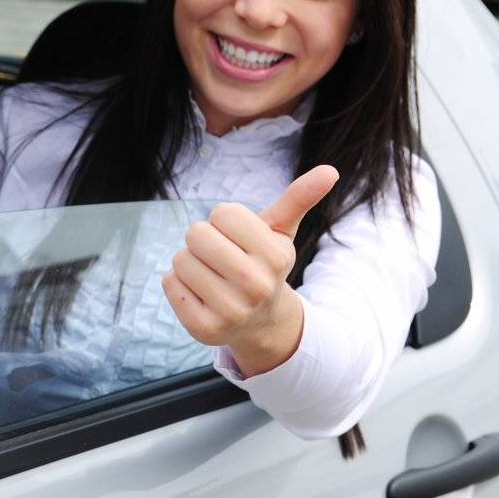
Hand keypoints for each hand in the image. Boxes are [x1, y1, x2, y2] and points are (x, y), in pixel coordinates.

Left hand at [162, 166, 337, 375]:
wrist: (259, 321)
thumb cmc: (263, 264)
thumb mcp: (280, 233)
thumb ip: (298, 199)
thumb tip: (329, 170)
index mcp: (276, 256)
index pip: (222, 212)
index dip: (224, 221)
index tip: (238, 240)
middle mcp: (255, 285)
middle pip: (196, 234)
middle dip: (203, 240)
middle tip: (221, 258)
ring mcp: (229, 311)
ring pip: (180, 259)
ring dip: (190, 262)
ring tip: (213, 277)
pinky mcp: (203, 328)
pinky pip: (169, 282)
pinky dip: (178, 284)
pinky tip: (201, 295)